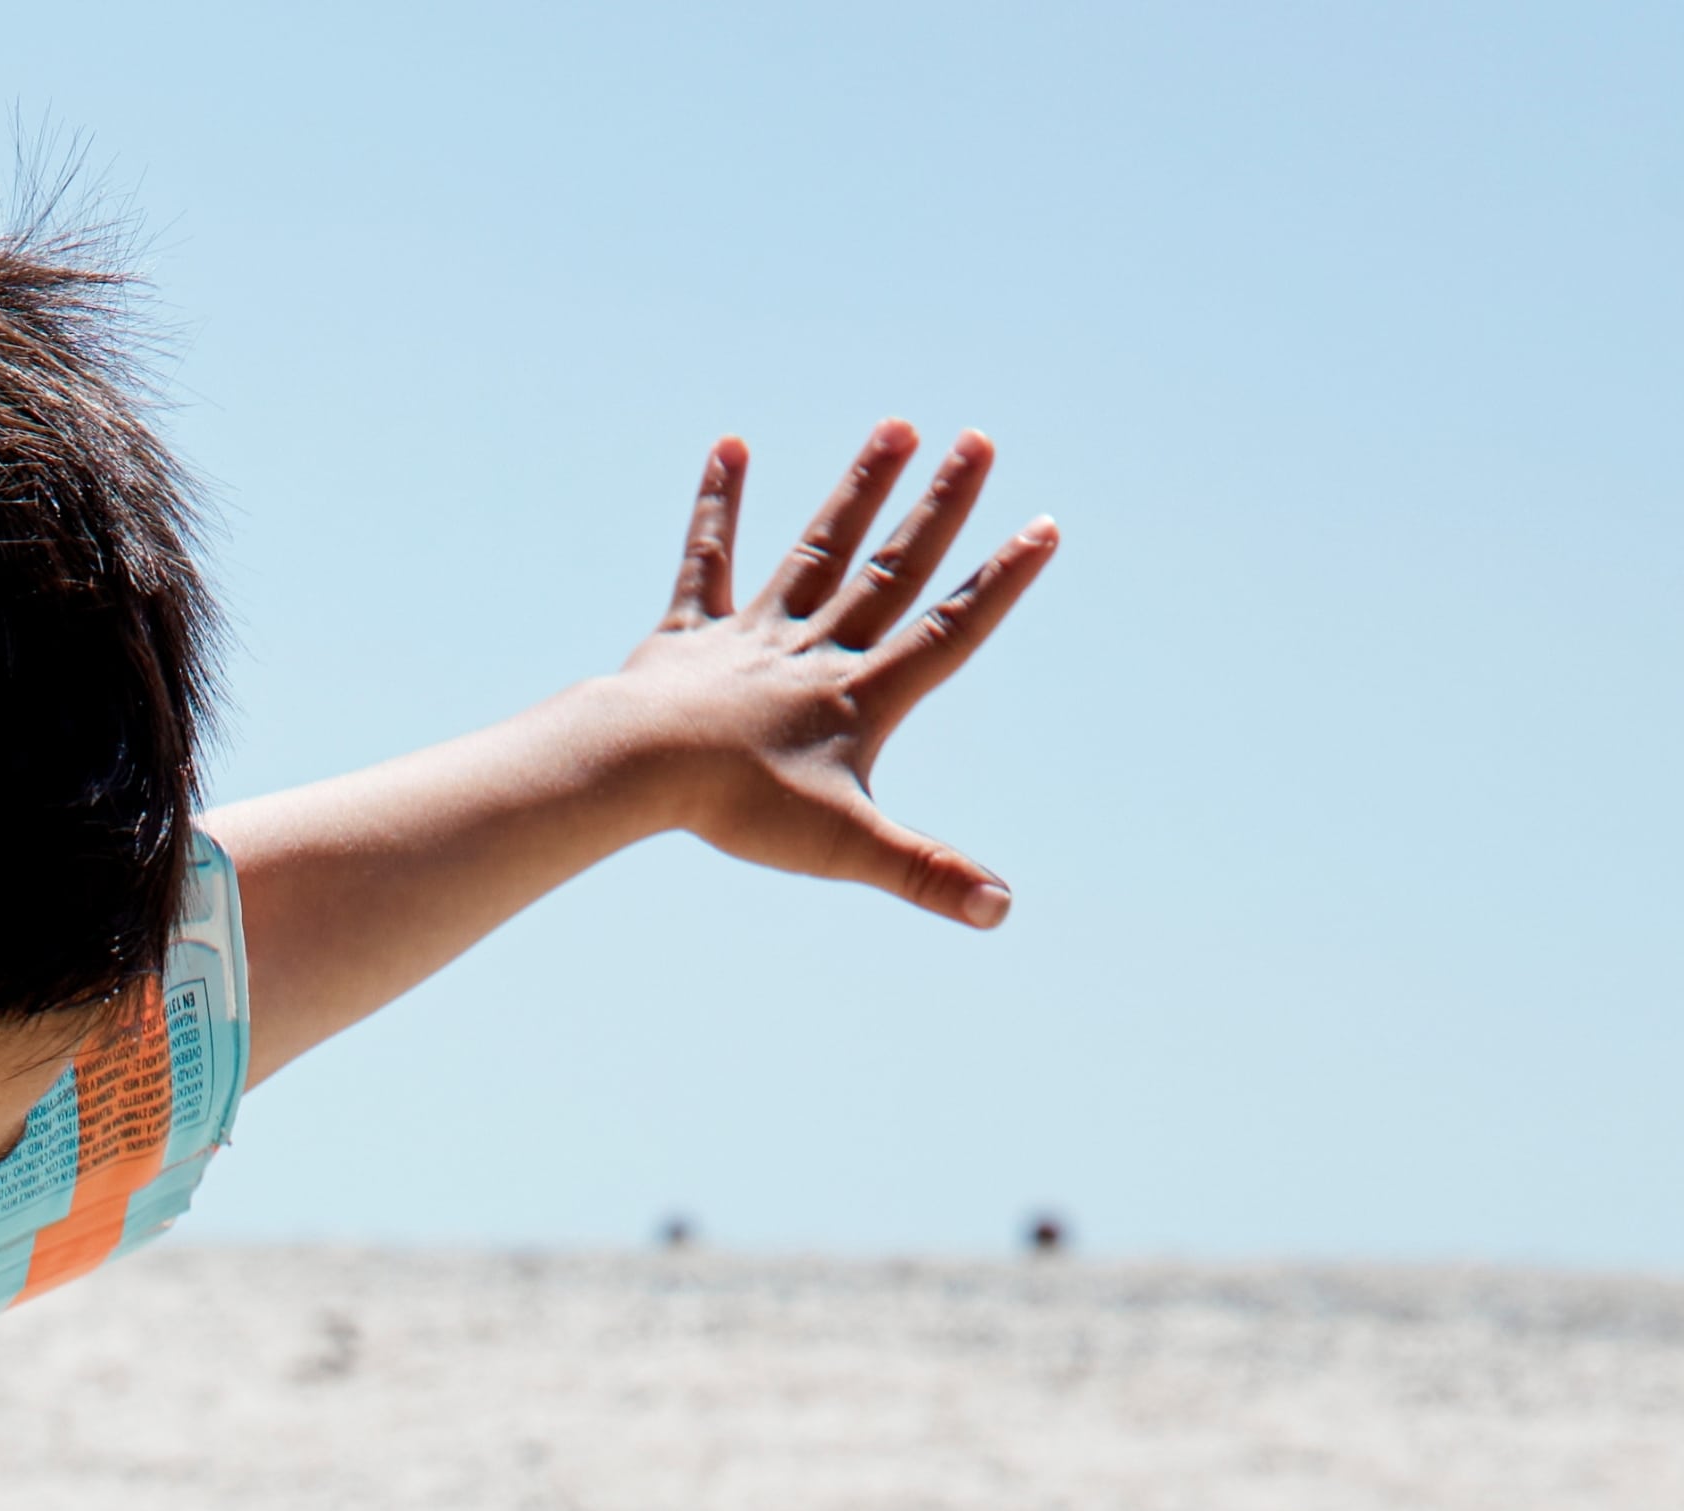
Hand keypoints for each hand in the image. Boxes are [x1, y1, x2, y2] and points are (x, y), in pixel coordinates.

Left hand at [620, 422, 1056, 928]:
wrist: (641, 769)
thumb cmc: (741, 809)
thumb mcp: (847, 849)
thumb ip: (926, 875)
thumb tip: (1002, 910)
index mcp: (858, 696)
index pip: (947, 635)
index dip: (998, 586)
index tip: (1043, 527)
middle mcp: (813, 653)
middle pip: (890, 573)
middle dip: (938, 508)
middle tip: (980, 440)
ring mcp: (751, 638)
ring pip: (818, 552)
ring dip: (860, 491)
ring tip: (898, 427)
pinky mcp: (688, 636)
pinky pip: (708, 561)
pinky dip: (718, 505)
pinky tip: (729, 445)